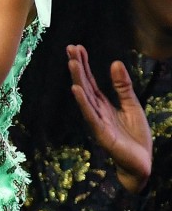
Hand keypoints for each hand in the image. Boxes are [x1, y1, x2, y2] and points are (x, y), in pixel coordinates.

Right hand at [67, 44, 151, 192]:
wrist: (141, 163)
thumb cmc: (135, 137)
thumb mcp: (132, 106)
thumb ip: (123, 87)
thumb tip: (115, 62)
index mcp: (103, 104)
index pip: (91, 80)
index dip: (84, 64)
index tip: (77, 47)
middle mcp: (96, 110)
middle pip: (85, 84)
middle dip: (77, 66)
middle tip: (70, 47)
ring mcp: (97, 121)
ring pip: (85, 97)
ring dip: (78, 79)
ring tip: (72, 62)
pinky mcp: (101, 133)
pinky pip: (90, 115)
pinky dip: (83, 102)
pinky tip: (76, 89)